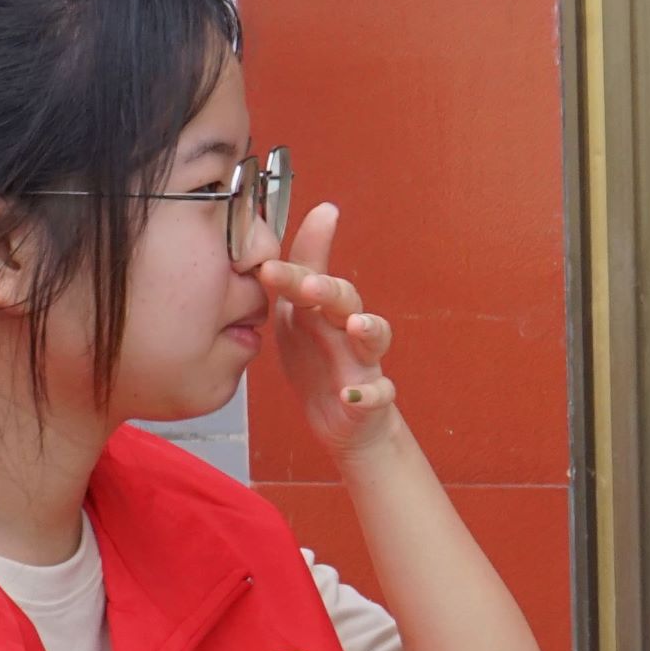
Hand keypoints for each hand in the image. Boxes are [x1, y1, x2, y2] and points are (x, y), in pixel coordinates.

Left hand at [255, 202, 399, 454]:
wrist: (344, 418)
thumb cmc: (319, 360)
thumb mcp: (296, 315)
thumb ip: (289, 278)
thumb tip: (271, 232)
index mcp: (320, 308)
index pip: (312, 275)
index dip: (300, 260)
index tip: (276, 252)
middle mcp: (345, 328)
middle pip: (345, 299)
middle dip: (330, 290)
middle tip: (309, 286)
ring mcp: (362, 362)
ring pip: (374, 338)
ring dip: (368, 329)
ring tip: (356, 326)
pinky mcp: (372, 398)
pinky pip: (379, 393)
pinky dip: (368, 395)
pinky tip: (351, 395)